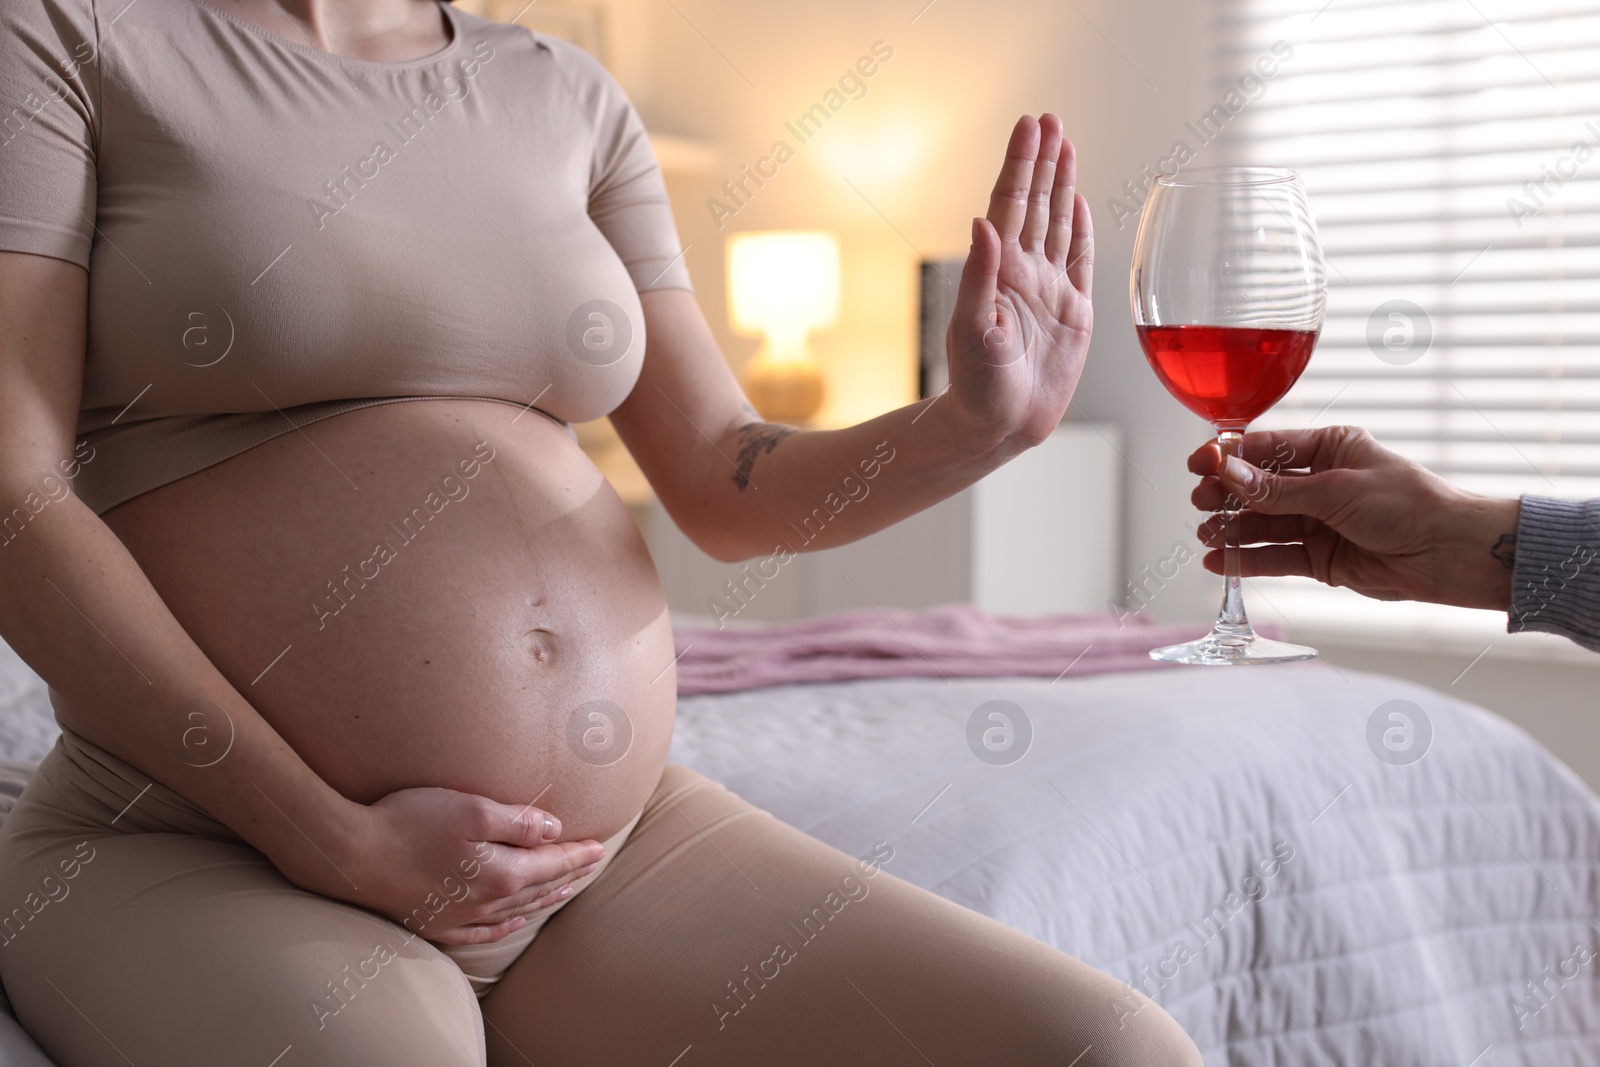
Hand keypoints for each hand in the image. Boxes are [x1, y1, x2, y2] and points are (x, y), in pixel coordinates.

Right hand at [289, 786, 606, 945]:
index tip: (599, 846)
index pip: (552, 863)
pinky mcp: (435, 923)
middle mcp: (486, 903)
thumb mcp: (472, 809)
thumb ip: (519, 822)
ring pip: (516, 912)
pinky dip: (504, 928)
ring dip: (544, 899)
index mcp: (502, 873)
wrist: (350, 856)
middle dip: (569, 875)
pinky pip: (482, 933)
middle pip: (539, 888)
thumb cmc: (410, 822)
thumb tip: (555, 830)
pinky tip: (512, 924)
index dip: (577, 853)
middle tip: (592, 864)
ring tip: (564, 890)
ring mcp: (460, 917)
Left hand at [945, 113, 1093, 453]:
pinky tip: (1078, 202)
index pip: (1010, 204)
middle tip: (1049, 120)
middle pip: (1035, 204)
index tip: (1029, 127)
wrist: (1000, 425)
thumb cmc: (976, 383)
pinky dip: (1080, 229)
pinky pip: (1079, 261)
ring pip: (1058, 224)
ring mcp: (1048, 289)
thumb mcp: (971, 327)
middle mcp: (1022, 273)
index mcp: (997, 270)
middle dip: (1042, 161)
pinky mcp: (1072, 312)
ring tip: (1065, 144)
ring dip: (1061, 184)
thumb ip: (978, 274)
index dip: (1020, 165)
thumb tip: (982, 223)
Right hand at [1188, 425, 1520, 609]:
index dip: (1232, 456)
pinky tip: (1220, 559)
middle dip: (1227, 494)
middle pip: (1259, 488)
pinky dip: (1247, 559)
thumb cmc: (1410, 505)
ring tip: (1206, 535)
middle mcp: (1320, 483)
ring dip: (1232, 529)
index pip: (1269, 448)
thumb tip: (1230, 474)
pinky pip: (1275, 556)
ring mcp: (1318, 522)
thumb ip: (1279, 489)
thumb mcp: (1338, 489)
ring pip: (1263, 524)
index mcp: (1330, 448)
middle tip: (1200, 501)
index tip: (1200, 463)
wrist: (1448, 554)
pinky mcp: (1319, 558)